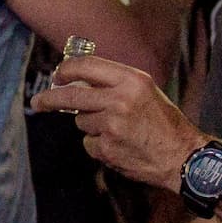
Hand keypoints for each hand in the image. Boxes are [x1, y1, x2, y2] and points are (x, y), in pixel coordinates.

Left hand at [31, 53, 198, 189]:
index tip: (56, 76)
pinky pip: (89, 143)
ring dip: (92, 126)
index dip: (66, 70)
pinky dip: (99, 145)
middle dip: (49, 99)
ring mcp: (112, 124)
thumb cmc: (164, 123)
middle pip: (71, 95)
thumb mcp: (146, 91)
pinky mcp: (107, 147)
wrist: (183, 157)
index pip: (86, 66)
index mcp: (132, 80)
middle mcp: (120, 99)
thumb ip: (115, 83)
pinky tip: (120, 146)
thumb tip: (78, 80)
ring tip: (119, 131)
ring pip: (82, 121)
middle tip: (38, 102)